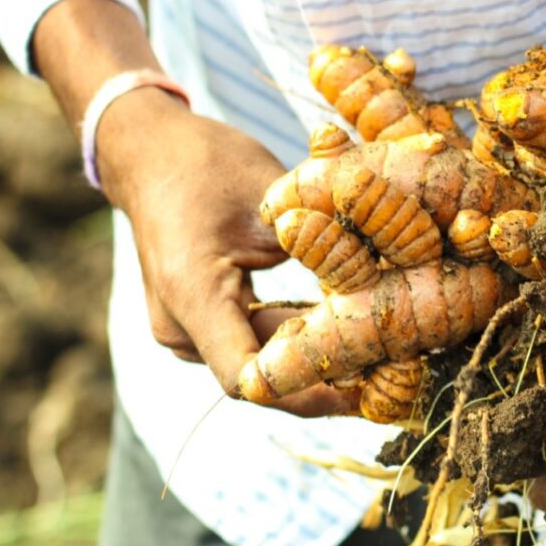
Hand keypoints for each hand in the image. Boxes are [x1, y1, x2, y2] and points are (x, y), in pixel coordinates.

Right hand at [95, 89, 357, 415]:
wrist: (149, 154)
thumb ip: (321, 240)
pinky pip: (252, 347)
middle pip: (262, 377)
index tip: (365, 387)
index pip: (247, 376)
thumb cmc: (206, 164)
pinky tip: (348, 336)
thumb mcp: (272, 192)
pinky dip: (297, 344)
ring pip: (260, 365)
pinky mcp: (200, 326)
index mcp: (191, 292)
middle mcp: (180, 326)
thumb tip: (385, 277)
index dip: (308, 391)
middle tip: (396, 377)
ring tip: (383, 358)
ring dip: (316, 362)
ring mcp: (185, 331)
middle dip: (329, 378)